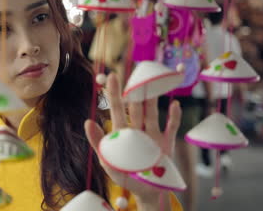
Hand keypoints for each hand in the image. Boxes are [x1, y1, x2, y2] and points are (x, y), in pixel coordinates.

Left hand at [84, 73, 181, 206]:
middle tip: (135, 71)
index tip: (112, 76)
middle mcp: (137, 129)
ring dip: (153, 98)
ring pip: (152, 112)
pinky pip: (172, 127)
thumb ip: (98, 142)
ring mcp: (153, 135)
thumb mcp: (108, 160)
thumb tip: (87, 121)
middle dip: (135, 89)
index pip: (116, 108)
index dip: (114, 93)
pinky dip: (174, 116)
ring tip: (154, 80)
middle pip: (136, 106)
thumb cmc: (124, 176)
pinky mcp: (167, 143)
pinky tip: (175, 103)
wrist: (145, 192)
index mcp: (122, 131)